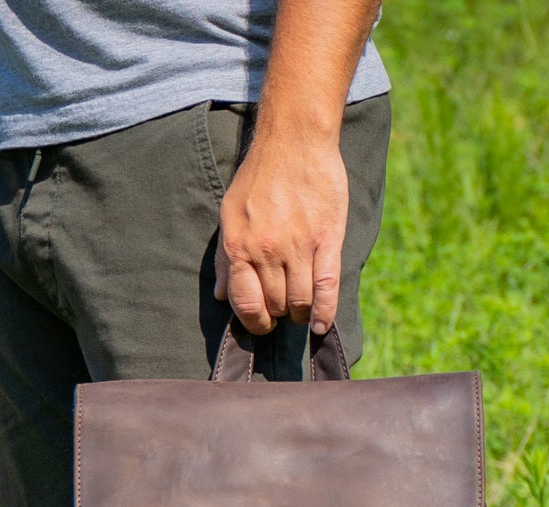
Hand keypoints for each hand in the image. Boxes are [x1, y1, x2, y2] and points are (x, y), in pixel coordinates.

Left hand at [215, 129, 347, 335]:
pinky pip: (326, 288)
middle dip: (279, 313)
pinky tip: (320, 324)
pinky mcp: (326, 239)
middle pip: (275, 305)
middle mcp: (266, 250)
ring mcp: (298, 246)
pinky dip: (324, 312)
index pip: (245, 303)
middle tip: (284, 307)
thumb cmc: (259, 176)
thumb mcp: (231, 213)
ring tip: (301, 307)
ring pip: (300, 301)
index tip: (262, 323)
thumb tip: (221, 296)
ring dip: (300, 312)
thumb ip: (225, 258)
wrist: (294, 140)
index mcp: (239, 245)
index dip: (253, 322)